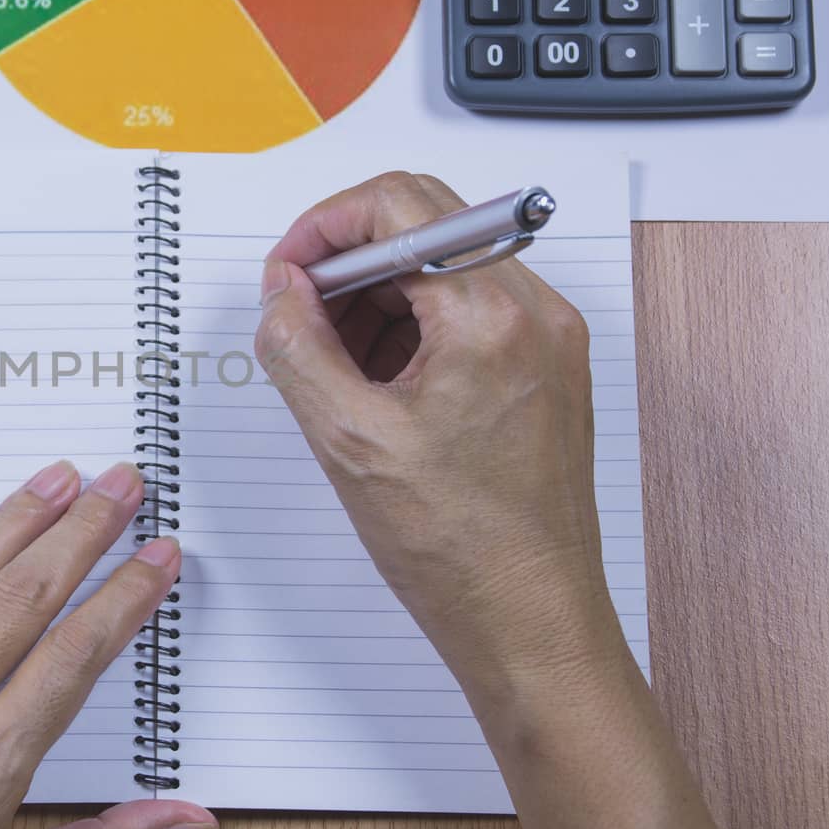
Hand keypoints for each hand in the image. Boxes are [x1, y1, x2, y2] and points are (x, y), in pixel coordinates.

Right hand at [253, 172, 623, 690]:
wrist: (531, 623)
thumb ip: (298, 347)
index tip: (286, 272)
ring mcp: (546, 342)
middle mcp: (534, 314)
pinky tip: (374, 385)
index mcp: (492, 318)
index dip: (323, 228)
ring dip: (377, 297)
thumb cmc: (461, 552)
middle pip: (425, 225)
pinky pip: (467, 312)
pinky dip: (411, 329)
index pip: (398, 204)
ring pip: (443, 267)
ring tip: (333, 365)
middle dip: (347, 261)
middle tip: (299, 314)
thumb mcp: (347, 440)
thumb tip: (281, 292)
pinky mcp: (543, 370)